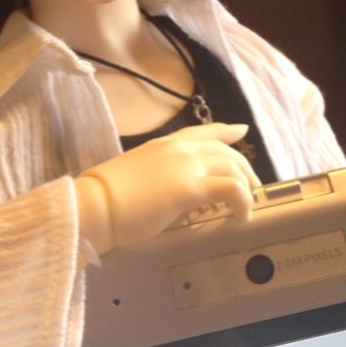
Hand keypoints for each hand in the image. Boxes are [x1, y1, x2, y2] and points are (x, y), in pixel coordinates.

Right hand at [75, 122, 259, 256]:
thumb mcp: (139, 172)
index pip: (204, 131)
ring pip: (233, 167)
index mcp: (165, 144)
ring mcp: (186, 166)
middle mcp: (179, 149)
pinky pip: (231, 190)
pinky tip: (241, 216)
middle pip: (226, 150)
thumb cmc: (107, 196)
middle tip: (251, 188)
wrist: (94, 205)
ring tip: (247, 206)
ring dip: (246, 187)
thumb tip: (170, 187)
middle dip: (244, 168)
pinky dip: (243, 202)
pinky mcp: (190, 188)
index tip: (241, 130)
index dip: (227, 131)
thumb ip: (160, 172)